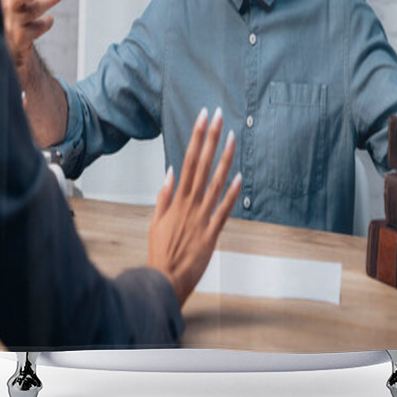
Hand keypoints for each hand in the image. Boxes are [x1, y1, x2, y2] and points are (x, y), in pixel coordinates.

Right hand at [147, 107, 241, 305]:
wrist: (162, 281)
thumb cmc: (160, 252)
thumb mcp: (155, 221)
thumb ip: (164, 195)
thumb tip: (170, 171)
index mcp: (177, 199)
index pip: (188, 160)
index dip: (197, 137)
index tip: (203, 118)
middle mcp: (190, 204)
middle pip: (202, 164)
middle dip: (211, 138)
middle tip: (219, 115)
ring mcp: (202, 218)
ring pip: (216, 182)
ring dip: (225, 158)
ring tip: (233, 136)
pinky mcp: (212, 234)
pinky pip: (224, 210)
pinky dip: (232, 194)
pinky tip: (240, 176)